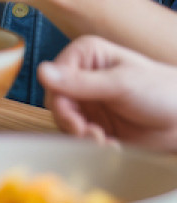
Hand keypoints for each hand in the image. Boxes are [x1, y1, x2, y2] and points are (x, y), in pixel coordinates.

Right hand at [39, 35, 176, 151]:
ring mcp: (88, 101)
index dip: (60, 100)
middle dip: (72, 123)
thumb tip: (40, 72)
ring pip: (66, 121)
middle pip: (57, 102)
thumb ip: (80, 82)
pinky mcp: (95, 122)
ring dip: (83, 136)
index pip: (55, 78)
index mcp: (85, 56)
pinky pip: (80, 135)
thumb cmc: (162, 91)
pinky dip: (92, 145)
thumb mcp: (121, 84)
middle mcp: (81, 77)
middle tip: (91, 135)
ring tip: (105, 143)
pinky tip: (112, 147)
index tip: (75, 120)